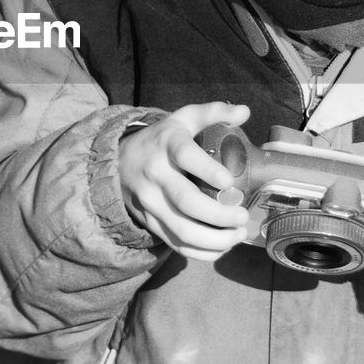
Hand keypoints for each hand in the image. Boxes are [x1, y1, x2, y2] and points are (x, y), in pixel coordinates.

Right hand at [119, 102, 251, 261]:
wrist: (118, 162)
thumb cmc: (161, 141)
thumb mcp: (182, 120)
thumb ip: (212, 112)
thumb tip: (244, 112)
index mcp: (167, 144)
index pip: (185, 156)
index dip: (207, 170)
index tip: (228, 182)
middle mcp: (155, 174)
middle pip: (186, 201)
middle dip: (219, 215)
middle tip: (242, 216)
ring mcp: (150, 202)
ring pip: (181, 229)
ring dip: (214, 239)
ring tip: (237, 235)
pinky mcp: (149, 222)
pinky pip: (176, 244)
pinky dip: (201, 252)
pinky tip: (222, 247)